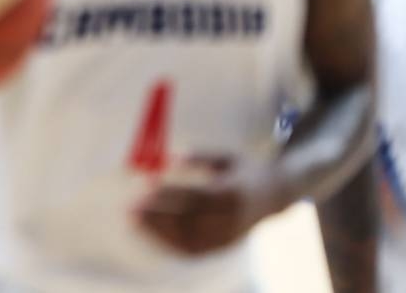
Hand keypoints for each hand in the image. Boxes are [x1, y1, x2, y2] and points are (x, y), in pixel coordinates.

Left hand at [135, 156, 288, 255]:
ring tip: (133, 220)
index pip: (196, 197)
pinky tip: (149, 232)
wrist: (275, 196)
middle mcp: (232, 219)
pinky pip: (192, 250)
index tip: (145, 186)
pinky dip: (168, 243)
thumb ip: (200, 156)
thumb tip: (169, 158)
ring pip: (187, 239)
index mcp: (233, 192)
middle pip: (189, 221)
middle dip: (157, 216)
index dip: (170, 194)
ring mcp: (227, 237)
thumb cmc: (245, 171)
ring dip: (157, 231)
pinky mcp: (222, 247)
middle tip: (130, 208)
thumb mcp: (226, 157)